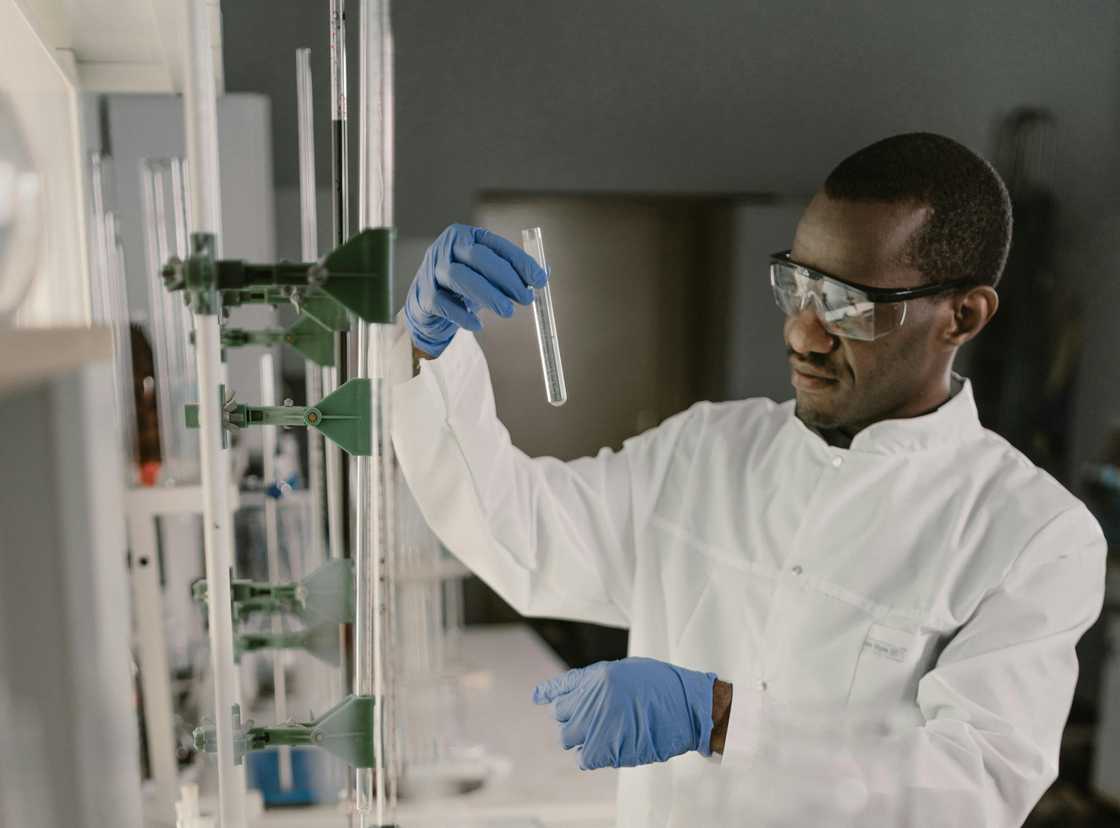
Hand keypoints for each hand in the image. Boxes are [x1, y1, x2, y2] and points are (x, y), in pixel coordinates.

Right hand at [404, 223, 547, 356]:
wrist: (427, 305)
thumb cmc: (464, 286)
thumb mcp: (488, 275)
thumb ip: (513, 273)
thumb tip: (544, 275)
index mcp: (467, 237)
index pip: (497, 245)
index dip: (521, 262)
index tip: (540, 280)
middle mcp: (447, 248)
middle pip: (479, 257)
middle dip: (507, 278)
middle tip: (526, 298)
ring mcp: (432, 270)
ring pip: (460, 277)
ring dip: (488, 295)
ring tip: (508, 311)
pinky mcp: (424, 295)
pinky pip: (444, 304)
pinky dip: (463, 315)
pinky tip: (478, 324)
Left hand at [532, 657, 716, 769]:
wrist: (688, 706)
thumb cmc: (665, 687)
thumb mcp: (629, 672)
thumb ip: (602, 682)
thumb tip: (585, 697)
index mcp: (597, 676)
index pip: (562, 686)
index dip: (548, 692)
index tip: (537, 697)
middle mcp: (591, 698)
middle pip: (561, 715)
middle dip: (573, 718)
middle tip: (593, 721)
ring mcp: (597, 723)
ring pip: (568, 738)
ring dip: (581, 738)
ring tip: (603, 735)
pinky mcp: (606, 748)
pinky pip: (584, 758)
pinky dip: (592, 757)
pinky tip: (608, 749)